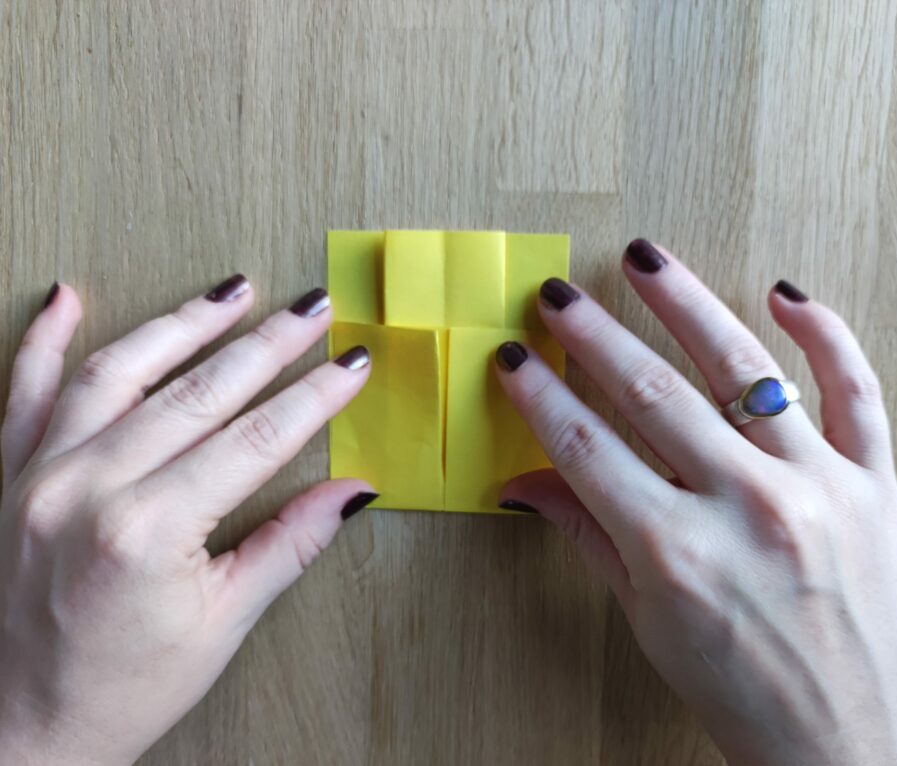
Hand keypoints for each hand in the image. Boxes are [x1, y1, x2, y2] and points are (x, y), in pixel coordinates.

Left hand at [0, 278, 375, 764]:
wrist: (14, 734)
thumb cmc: (114, 692)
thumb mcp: (221, 624)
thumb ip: (290, 545)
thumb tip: (352, 494)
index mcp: (147, 531)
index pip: (256, 438)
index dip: (314, 397)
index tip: (349, 365)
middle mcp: (86, 489)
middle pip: (200, 391)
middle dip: (268, 343)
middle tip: (312, 309)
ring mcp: (39, 475)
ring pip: (119, 370)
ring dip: (182, 323)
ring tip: (231, 291)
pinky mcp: (7, 475)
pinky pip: (22, 389)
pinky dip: (43, 338)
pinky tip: (68, 299)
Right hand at [495, 241, 896, 765]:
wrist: (847, 746)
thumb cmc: (740, 692)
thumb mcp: (646, 620)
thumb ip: (588, 536)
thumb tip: (525, 483)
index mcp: (677, 551)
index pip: (586, 445)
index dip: (539, 395)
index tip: (513, 359)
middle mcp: (747, 507)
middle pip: (652, 393)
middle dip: (593, 336)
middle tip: (557, 296)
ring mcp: (817, 488)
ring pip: (744, 369)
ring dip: (687, 305)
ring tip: (646, 260)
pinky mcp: (873, 484)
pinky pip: (855, 390)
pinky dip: (824, 333)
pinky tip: (784, 294)